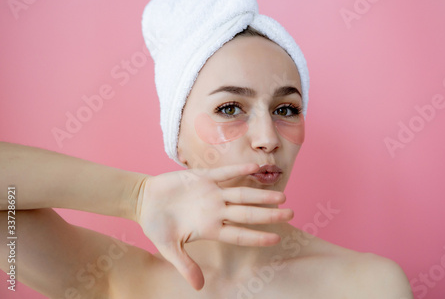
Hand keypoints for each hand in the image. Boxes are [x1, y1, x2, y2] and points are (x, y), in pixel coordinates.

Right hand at [135, 163, 292, 289]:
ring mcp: (211, 193)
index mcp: (210, 229)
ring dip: (261, 195)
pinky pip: (225, 173)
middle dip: (269, 214)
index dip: (258, 237)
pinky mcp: (203, 177)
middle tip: (291, 213)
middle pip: (248, 213)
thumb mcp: (168, 248)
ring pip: (241, 194)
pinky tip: (256, 168)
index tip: (277, 239)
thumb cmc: (155, 225)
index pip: (239, 235)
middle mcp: (216, 211)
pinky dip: (239, 170)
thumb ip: (184, 265)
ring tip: (282, 196)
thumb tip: (199, 287)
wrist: (143, 201)